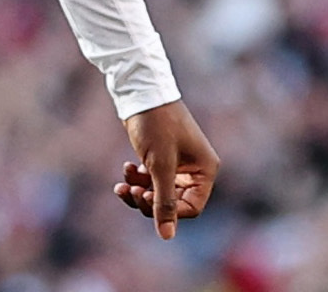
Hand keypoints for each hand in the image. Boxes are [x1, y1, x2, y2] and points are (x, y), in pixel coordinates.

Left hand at [115, 99, 218, 239]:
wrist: (141, 91)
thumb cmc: (156, 125)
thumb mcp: (160, 166)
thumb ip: (164, 202)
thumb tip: (167, 236)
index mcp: (204, 170)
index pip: (191, 208)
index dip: (168, 212)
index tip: (145, 201)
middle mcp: (195, 169)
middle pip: (173, 203)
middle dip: (148, 201)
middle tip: (131, 192)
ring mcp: (178, 163)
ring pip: (159, 192)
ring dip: (139, 191)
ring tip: (122, 184)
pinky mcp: (162, 157)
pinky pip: (151, 179)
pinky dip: (137, 178)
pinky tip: (127, 168)